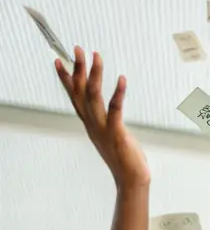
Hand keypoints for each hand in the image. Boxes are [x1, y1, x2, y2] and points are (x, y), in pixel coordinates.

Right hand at [56, 47, 149, 190]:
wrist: (131, 180)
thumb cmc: (124, 158)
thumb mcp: (110, 135)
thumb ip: (106, 121)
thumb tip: (108, 108)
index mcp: (90, 123)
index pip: (74, 97)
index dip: (65, 79)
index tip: (58, 60)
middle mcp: (93, 124)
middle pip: (80, 92)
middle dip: (77, 69)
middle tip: (77, 48)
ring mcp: (103, 129)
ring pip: (93, 97)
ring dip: (94, 75)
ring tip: (96, 56)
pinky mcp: (116, 134)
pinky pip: (115, 110)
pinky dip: (118, 93)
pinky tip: (121, 79)